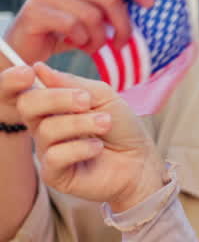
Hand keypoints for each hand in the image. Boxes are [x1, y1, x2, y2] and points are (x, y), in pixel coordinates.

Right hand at [5, 0, 153, 65]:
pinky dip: (82, 41)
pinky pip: (73, 27)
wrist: (28, 44)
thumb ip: (113, 5)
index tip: (150, 4)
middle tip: (122, 43)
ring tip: (95, 46)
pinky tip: (78, 44)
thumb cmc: (69, 29)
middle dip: (123, 25)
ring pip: (92, 16)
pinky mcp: (35, 11)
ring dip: (99, 39)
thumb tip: (150, 5)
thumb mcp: (94, 12)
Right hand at [14, 63, 164, 210]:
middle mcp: (43, 126)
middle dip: (57, 98)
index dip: (14, 80)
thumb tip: (39, 68)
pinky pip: (55, 156)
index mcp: (51, 105)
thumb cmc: (121, 127)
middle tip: (87, 100)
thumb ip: (73, 83)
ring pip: (48, 129)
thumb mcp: (104, 97)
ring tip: (106, 124)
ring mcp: (46, 150)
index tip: (29, 72)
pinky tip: (97, 148)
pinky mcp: (54, 173)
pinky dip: (81, 148)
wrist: (141, 161)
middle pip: (27, 105)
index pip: (22, 90)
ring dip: (83, 124)